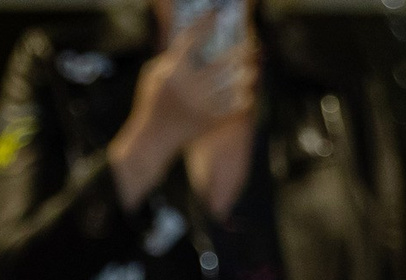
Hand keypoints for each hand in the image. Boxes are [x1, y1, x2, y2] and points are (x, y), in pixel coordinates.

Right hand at [109, 36, 255, 204]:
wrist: (154, 139)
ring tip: (251, 69)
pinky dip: (243, 99)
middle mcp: (190, 87)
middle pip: (222, 63)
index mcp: (174, 72)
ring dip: (246, 75)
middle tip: (249, 44)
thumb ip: (172, 58)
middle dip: (239, 51)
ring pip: (233, 85)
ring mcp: (202, 106)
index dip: (206, 23)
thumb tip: (194, 42)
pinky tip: (246, 93)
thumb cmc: (153, 103)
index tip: (216, 14)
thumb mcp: (154, 76)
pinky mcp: (211, 122)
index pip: (192, 39)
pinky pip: (235, 107)